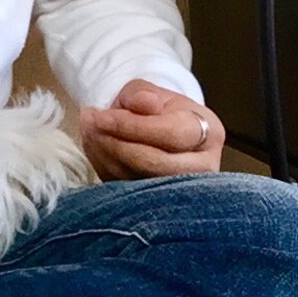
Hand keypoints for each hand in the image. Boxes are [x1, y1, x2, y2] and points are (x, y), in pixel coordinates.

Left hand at [78, 79, 224, 180]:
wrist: (156, 128)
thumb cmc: (155, 108)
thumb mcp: (149, 91)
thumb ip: (143, 94)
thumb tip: (144, 103)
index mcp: (209, 132)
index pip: (172, 134)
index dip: (132, 126)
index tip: (101, 116)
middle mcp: (205, 166)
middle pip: (158, 164)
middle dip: (116, 144)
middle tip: (90, 124)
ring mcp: (186, 192)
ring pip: (142, 182)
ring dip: (106, 156)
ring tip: (89, 130)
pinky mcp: (161, 205)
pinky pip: (128, 193)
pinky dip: (105, 169)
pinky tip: (95, 148)